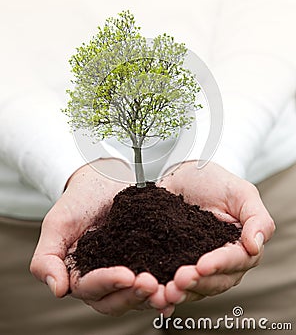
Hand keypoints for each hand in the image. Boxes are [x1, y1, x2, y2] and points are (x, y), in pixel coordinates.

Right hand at [30, 158, 173, 316]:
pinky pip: (160, 275)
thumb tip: (57, 289)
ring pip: (141, 294)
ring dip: (156, 295)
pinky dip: (170, 281)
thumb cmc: (79, 199)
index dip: (109, 283)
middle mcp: (106, 280)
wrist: (106, 176)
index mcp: (82, 276)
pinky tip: (184, 279)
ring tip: (171, 288)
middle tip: (153, 284)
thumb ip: (47, 257)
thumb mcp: (58, 222)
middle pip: (119, 300)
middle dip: (135, 295)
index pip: (92, 289)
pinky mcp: (150, 260)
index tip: (127, 274)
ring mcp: (130, 271)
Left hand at [159, 161, 274, 304]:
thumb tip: (255, 246)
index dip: (219, 265)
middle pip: (215, 281)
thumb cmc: (215, 181)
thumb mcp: (241, 192)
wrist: (184, 174)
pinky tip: (153, 295)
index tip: (202, 265)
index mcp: (240, 246)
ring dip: (180, 293)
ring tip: (164, 292)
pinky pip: (173, 283)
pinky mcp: (176, 263)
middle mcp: (221, 261)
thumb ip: (257, 218)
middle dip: (198, 283)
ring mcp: (197, 264)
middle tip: (179, 280)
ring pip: (195, 288)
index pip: (236, 261)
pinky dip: (164, 292)